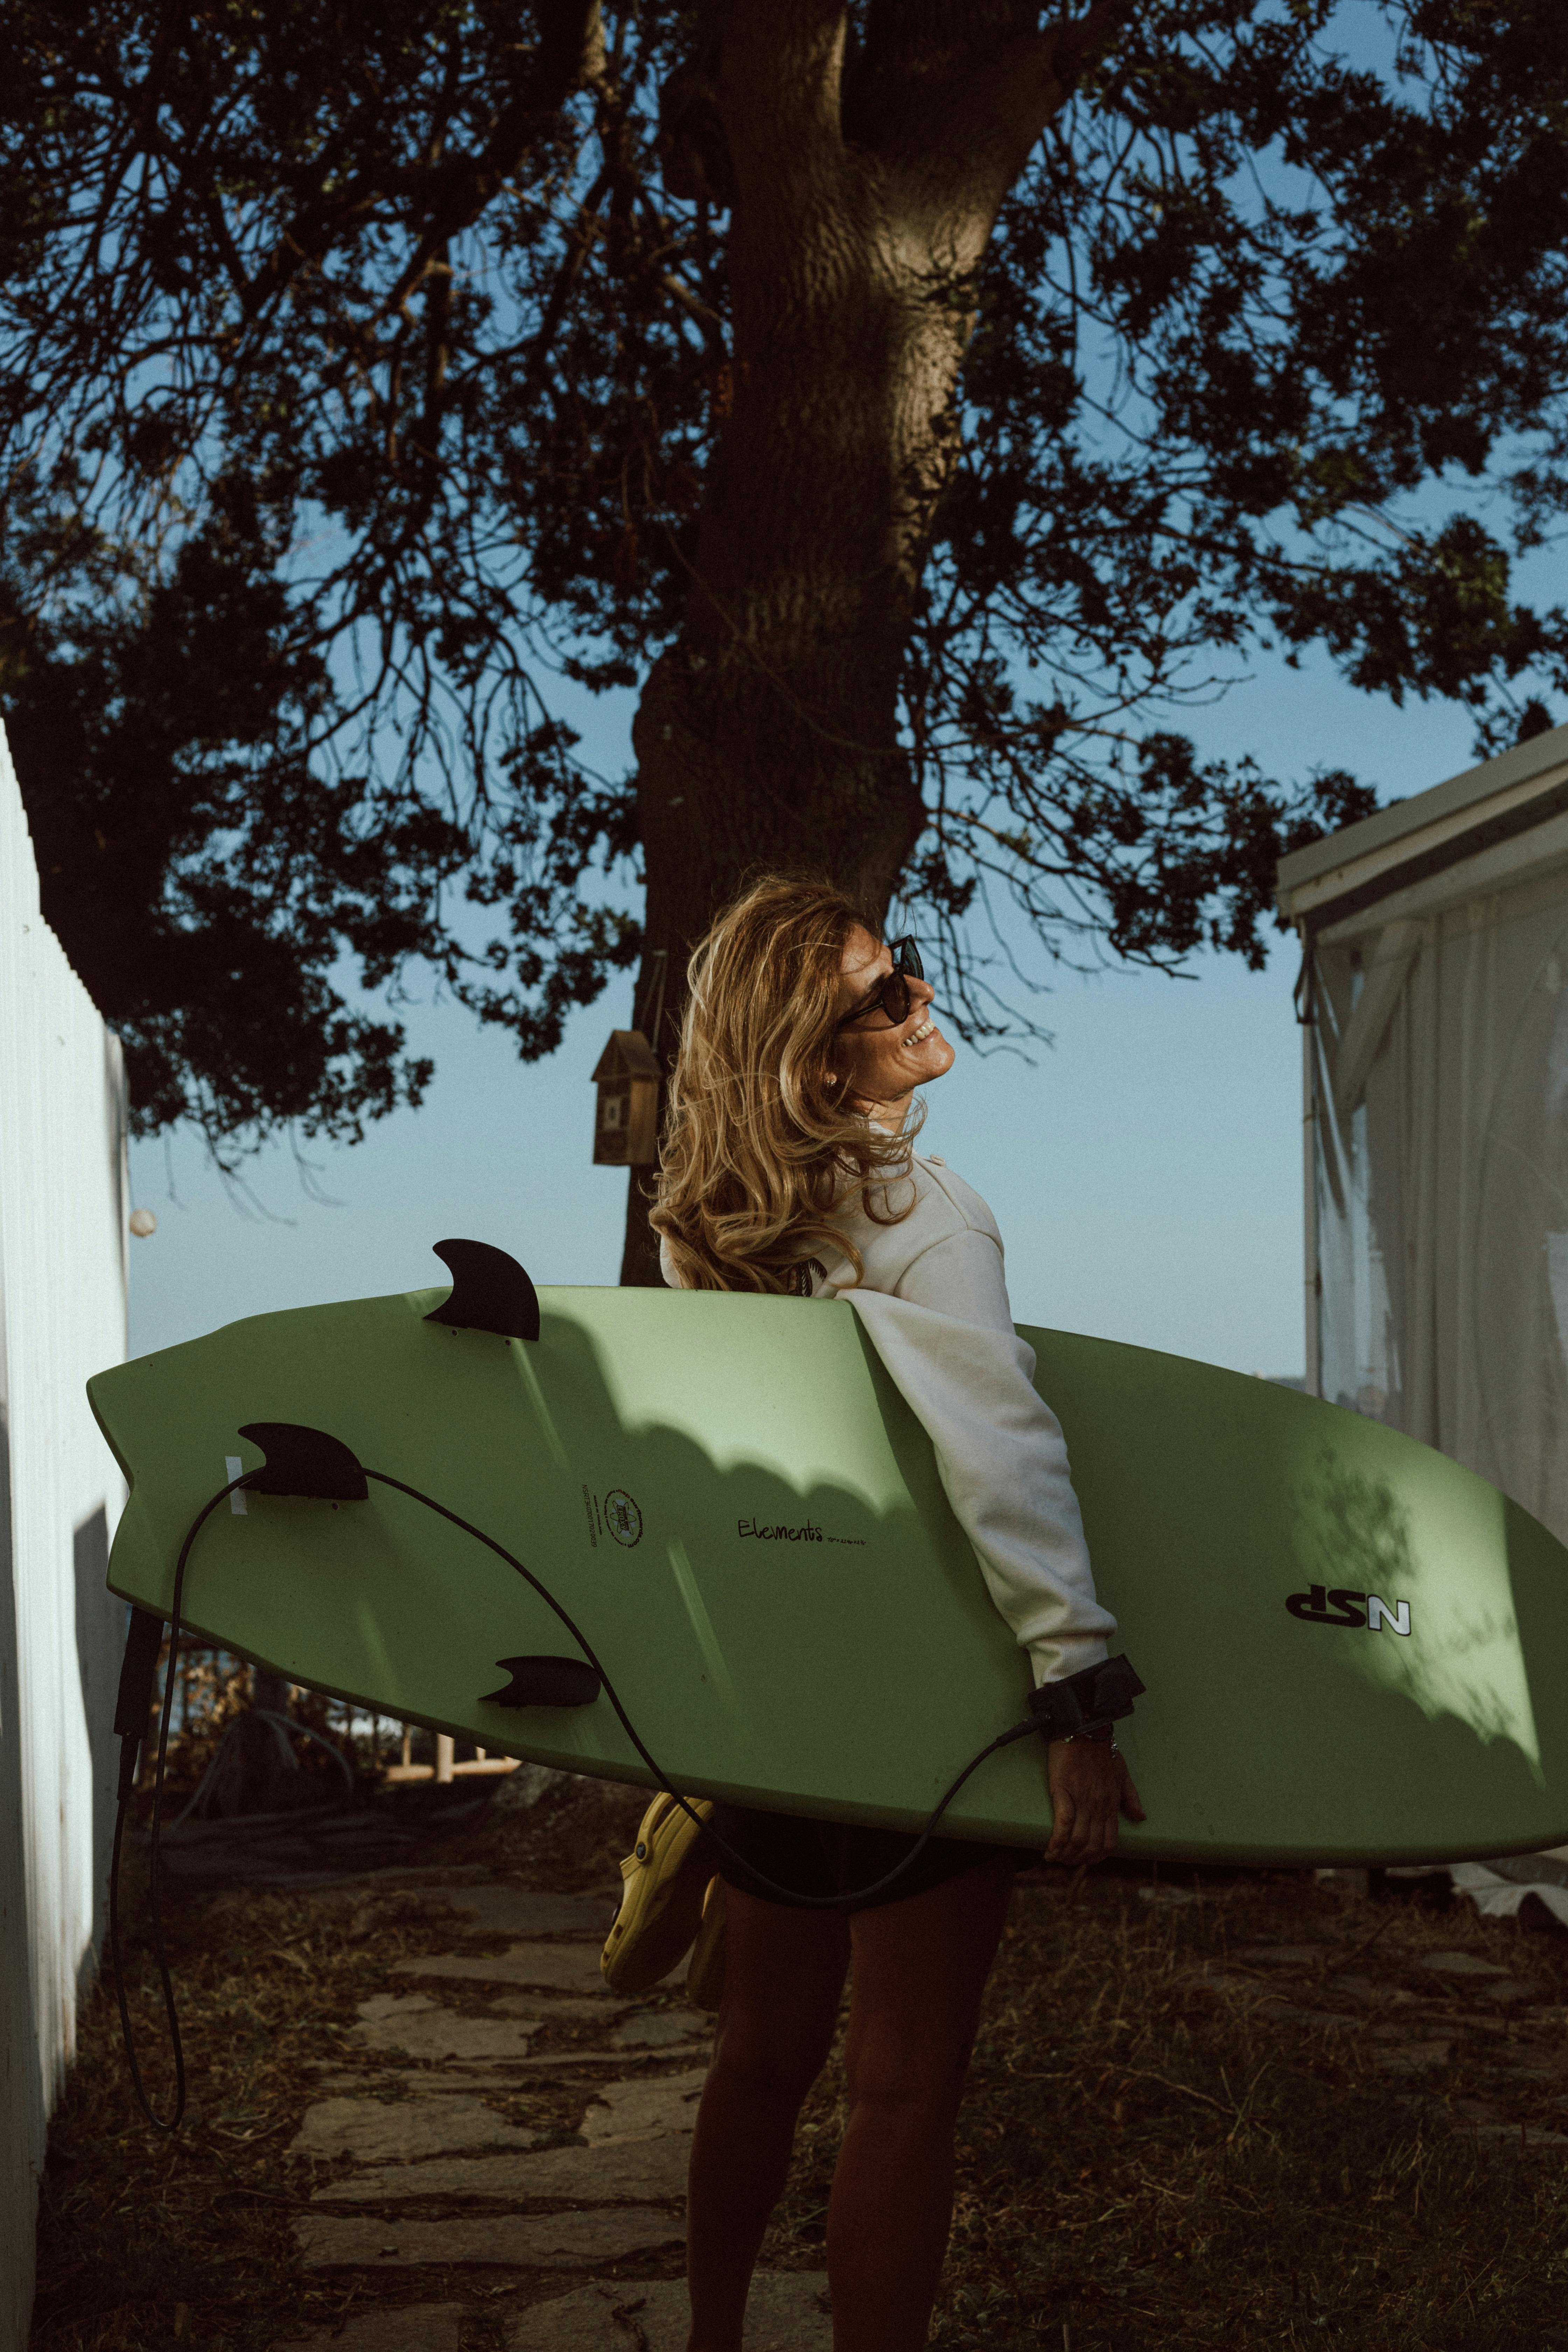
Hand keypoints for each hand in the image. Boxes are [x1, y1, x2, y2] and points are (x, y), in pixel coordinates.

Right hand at [1045, 1739, 1145, 1864]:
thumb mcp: (1122, 1773)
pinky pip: (1063, 1823)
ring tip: (1055, 1858)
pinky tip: (1050, 1849)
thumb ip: (1131, 1797)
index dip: (1098, 1856)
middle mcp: (1098, 1806)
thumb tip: (1142, 1817)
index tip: (1087, 1860)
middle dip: (1079, 1859)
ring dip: (1066, 1854)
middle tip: (1066, 1862)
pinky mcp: (1063, 1791)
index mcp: (1111, 1803)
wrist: (1084, 1728)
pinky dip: (1057, 1840)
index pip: (1108, 1840)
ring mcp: (1082, 1799)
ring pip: (1077, 1838)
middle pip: (1091, 1844)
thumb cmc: (1102, 1749)